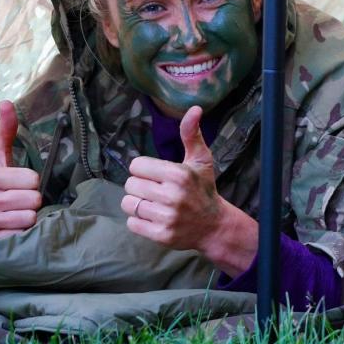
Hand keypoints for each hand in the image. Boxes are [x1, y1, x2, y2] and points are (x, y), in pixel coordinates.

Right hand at [0, 101, 41, 245]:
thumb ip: (5, 131)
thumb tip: (6, 102)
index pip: (33, 180)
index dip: (30, 182)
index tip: (19, 184)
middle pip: (34, 200)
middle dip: (30, 201)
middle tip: (17, 201)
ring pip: (29, 219)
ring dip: (27, 218)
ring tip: (14, 215)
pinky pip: (20, 238)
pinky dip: (20, 235)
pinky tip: (9, 229)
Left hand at [122, 106, 257, 275]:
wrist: (214, 225)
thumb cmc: (203, 188)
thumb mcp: (201, 160)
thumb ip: (191, 134)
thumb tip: (194, 108)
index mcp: (178, 174)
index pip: (136, 166)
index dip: (144, 170)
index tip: (157, 175)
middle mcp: (172, 195)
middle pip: (130, 185)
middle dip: (141, 187)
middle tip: (156, 191)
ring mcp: (166, 217)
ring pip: (128, 204)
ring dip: (137, 204)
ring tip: (153, 204)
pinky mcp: (161, 235)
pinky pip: (132, 223)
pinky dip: (139, 221)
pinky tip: (154, 218)